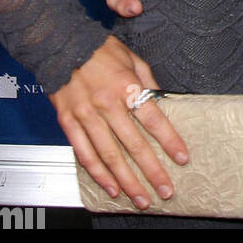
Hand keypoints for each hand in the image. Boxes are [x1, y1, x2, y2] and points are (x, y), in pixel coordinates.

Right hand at [51, 34, 187, 207]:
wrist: (60, 44)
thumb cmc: (99, 49)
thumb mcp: (132, 58)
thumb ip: (148, 81)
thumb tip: (162, 100)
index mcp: (126, 86)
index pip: (154, 119)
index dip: (170, 140)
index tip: (182, 158)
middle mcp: (107, 104)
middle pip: (134, 144)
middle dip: (152, 170)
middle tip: (165, 190)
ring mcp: (86, 115)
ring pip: (109, 155)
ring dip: (127, 180)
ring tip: (140, 198)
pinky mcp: (68, 122)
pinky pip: (84, 153)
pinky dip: (98, 173)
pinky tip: (111, 187)